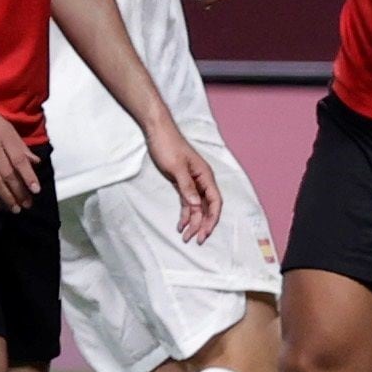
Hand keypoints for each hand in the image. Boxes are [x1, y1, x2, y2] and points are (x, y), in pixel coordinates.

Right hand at [0, 96, 38, 213]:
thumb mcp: (4, 127)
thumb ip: (19, 145)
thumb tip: (35, 162)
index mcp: (5, 136)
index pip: (20, 160)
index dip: (28, 176)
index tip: (36, 190)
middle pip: (8, 173)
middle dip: (19, 191)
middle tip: (27, 204)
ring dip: (6, 196)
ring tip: (14, 208)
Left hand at [145, 123, 221, 243]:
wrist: (156, 131)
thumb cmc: (168, 146)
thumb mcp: (176, 168)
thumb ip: (186, 187)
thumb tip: (196, 205)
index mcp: (205, 176)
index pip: (214, 201)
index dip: (212, 218)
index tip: (205, 232)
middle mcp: (202, 181)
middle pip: (207, 207)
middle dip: (203, 224)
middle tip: (196, 240)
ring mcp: (192, 183)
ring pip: (196, 207)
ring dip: (192, 222)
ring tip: (185, 237)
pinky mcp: (181, 183)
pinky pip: (186, 202)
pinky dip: (185, 214)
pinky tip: (180, 225)